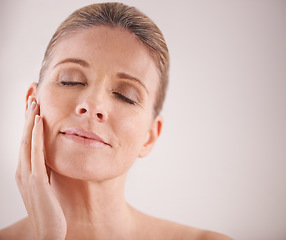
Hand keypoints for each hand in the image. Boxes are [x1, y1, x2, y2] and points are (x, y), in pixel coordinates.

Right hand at [15, 96, 66, 239]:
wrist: (48, 231)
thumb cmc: (51, 208)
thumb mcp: (47, 184)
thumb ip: (46, 170)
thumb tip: (50, 157)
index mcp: (26, 169)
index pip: (26, 139)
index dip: (28, 120)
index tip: (33, 103)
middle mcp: (23, 169)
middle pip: (23, 135)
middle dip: (27, 114)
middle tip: (32, 93)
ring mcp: (27, 174)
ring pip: (26, 140)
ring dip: (29, 119)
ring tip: (34, 99)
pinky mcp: (36, 180)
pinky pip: (35, 153)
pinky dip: (35, 135)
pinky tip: (38, 121)